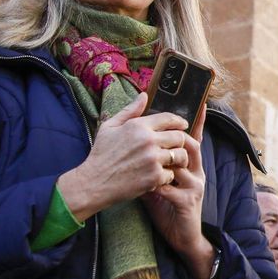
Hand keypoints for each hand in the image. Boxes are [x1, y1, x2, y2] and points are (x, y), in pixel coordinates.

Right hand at [56, 94, 197, 221]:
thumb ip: (129, 111)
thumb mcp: (110, 127)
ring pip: (179, 155)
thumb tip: (144, 95)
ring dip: (177, 159)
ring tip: (171, 161)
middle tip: (177, 146)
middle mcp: (148, 141)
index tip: (183, 125)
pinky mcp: (154, 177)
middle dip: (181, 141)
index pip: (168, 118)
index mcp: (138, 126)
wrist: (93, 183)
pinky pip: (172, 173)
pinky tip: (159, 175)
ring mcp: (152, 159)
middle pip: (179, 137)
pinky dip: (167, 176)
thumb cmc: (101, 154)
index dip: (179, 121)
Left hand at [143, 103, 215, 278]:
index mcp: (191, 166)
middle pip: (191, 146)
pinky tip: (148, 186)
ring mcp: (194, 187)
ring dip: (164, 162)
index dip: (197, 122)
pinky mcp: (188, 202)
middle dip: (176, 137)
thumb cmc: (168, 208)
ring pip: (182, 164)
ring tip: (149, 161)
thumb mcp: (159, 183)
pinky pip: (173, 188)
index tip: (200, 102)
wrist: (181, 237)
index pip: (194, 138)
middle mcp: (197, 172)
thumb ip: (150, 164)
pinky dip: (158, 185)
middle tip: (157, 130)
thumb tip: (136, 146)